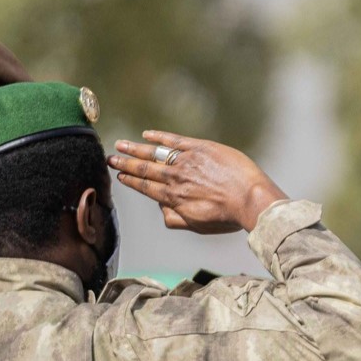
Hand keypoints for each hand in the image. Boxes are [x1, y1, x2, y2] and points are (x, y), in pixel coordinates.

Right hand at [109, 131, 285, 233]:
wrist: (250, 199)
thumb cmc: (228, 216)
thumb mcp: (198, 226)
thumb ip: (175, 218)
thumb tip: (161, 208)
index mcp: (174, 198)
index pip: (147, 187)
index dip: (131, 181)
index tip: (119, 176)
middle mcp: (175, 178)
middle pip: (145, 170)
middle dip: (125, 164)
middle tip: (110, 158)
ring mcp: (186, 161)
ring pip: (155, 154)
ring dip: (135, 149)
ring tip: (120, 145)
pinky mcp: (200, 148)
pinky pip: (174, 140)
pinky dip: (159, 136)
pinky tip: (147, 134)